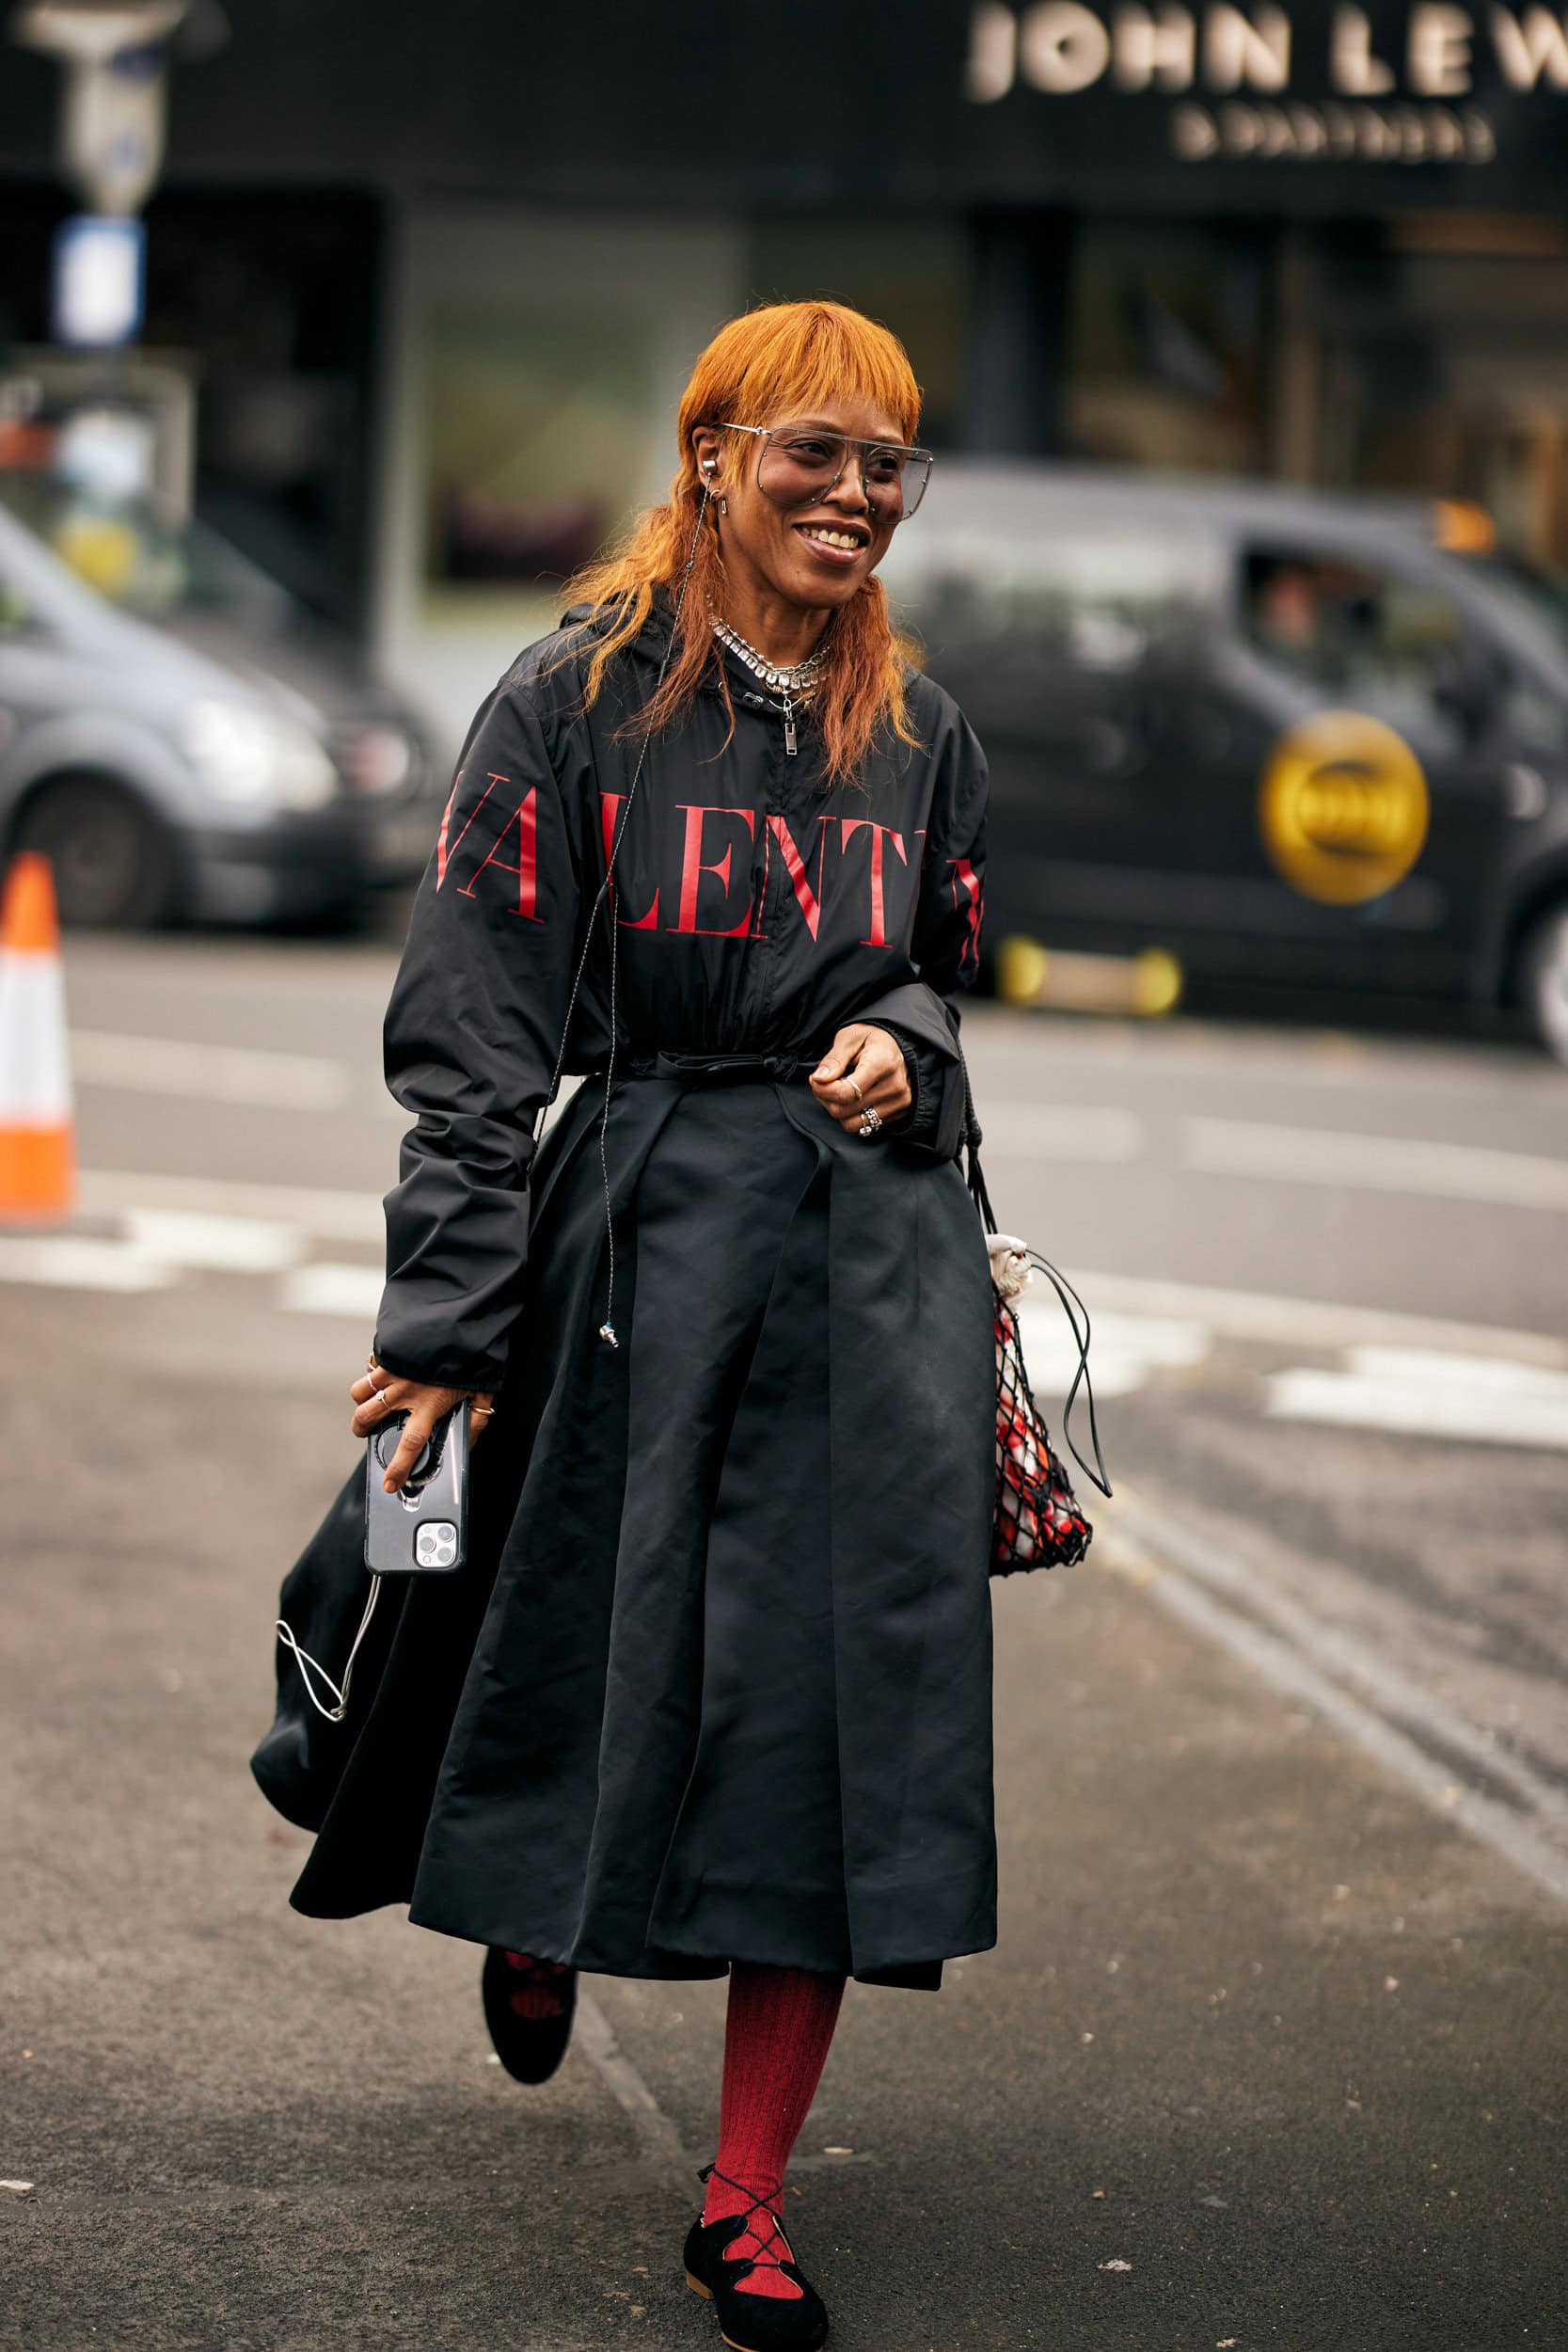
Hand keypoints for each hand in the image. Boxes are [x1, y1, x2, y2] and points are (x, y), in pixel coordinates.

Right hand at [349, 1362, 495, 1492]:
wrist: (462, 1317)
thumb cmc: (475, 1356)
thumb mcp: (483, 1392)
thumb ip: (475, 1420)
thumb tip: (468, 1443)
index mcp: (430, 1404)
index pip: (410, 1444)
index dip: (398, 1467)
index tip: (389, 1484)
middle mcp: (406, 1390)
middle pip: (369, 1417)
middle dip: (361, 1429)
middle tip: (364, 1432)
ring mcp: (393, 1370)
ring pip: (360, 1393)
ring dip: (361, 1402)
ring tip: (368, 1404)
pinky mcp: (388, 1352)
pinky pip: (368, 1368)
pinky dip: (369, 1375)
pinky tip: (381, 1375)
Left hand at [809, 1023, 911, 1134]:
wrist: (899, 1047)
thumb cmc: (872, 1040)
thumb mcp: (849, 1037)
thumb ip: (834, 1059)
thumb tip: (819, 1079)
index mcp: (883, 1063)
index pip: (845, 1092)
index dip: (822, 1089)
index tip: (816, 1078)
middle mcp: (895, 1086)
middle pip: (843, 1110)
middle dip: (826, 1098)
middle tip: (826, 1082)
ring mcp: (899, 1103)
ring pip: (851, 1124)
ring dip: (838, 1109)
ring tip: (841, 1090)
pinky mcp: (899, 1114)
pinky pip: (864, 1126)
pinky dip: (852, 1114)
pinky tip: (855, 1097)